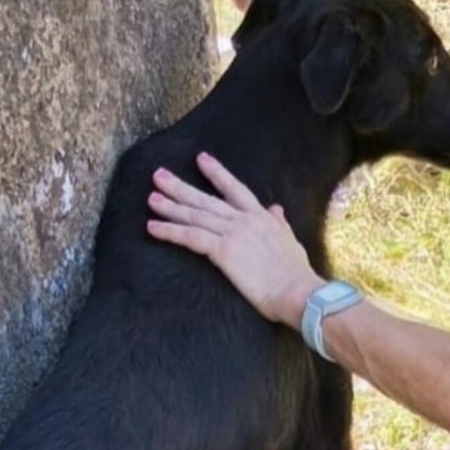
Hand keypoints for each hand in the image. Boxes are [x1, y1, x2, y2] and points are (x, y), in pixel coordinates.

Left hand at [146, 152, 322, 326]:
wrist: (297, 290)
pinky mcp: (223, 250)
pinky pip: (190, 237)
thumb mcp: (291, 241)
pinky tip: (152, 227)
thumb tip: (277, 208)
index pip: (235, 189)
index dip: (217, 173)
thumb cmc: (296, 273)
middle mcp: (244, 220)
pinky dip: (170, 231)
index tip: (201, 159)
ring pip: (195, 215)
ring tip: (152, 198)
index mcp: (261, 217)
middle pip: (206, 199)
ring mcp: (233, 233)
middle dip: (181, 187)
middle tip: (159, 175)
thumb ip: (280, 223)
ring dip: (170, 207)